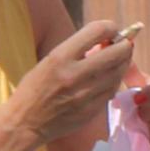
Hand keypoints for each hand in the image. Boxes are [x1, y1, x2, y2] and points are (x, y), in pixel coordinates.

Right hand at [11, 20, 136, 150]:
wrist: (24, 123)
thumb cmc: (33, 89)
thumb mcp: (48, 62)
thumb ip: (74, 51)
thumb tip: (103, 42)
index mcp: (60, 57)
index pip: (96, 31)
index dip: (110, 27)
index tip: (112, 30)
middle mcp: (74, 74)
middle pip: (116, 52)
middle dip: (125, 45)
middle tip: (123, 44)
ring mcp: (85, 94)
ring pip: (118, 72)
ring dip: (124, 62)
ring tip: (120, 59)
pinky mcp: (91, 110)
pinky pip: (112, 90)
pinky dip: (115, 80)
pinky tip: (111, 78)